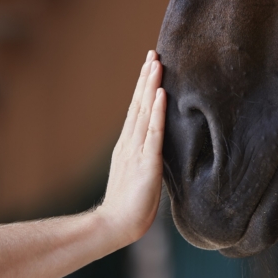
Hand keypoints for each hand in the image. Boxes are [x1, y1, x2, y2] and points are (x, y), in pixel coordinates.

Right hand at [97, 50, 165, 244]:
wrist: (115, 224)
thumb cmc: (129, 205)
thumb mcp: (137, 174)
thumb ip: (143, 158)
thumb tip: (154, 149)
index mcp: (128, 145)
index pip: (138, 110)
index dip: (144, 87)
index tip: (150, 66)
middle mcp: (130, 142)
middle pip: (139, 104)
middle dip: (147, 78)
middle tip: (153, 53)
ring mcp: (136, 150)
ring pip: (145, 111)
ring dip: (151, 86)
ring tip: (156, 63)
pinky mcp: (147, 162)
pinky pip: (154, 132)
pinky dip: (158, 111)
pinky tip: (162, 93)